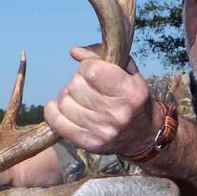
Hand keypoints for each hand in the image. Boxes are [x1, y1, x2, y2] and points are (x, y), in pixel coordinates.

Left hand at [43, 44, 157, 155]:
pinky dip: (54, 111)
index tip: (93, 70)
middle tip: (87, 86)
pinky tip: (64, 107)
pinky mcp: (89, 143)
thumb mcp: (126, 70)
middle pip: (75, 86)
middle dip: (78, 81)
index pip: (92, 71)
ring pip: (64, 102)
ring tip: (79, 98)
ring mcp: (102, 131)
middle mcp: (117, 114)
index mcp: (130, 93)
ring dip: (67, 96)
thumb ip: (101, 55)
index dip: (87, 66)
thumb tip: (74, 52)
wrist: (142, 134)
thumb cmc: (130, 96)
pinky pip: (57, 121)